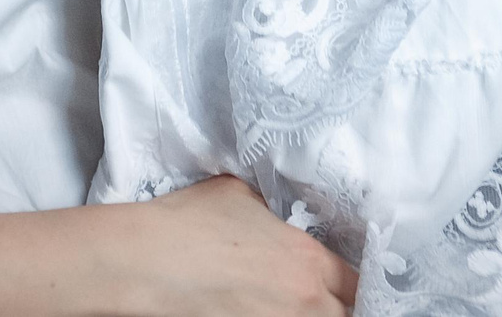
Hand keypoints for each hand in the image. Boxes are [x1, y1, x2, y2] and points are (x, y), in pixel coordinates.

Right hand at [115, 176, 355, 316]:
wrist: (144, 261)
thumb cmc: (187, 224)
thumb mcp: (241, 197)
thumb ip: (272, 213)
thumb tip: (275, 219)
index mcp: (306, 260)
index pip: (358, 283)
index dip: (353, 284)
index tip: (344, 284)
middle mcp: (303, 301)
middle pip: (345, 315)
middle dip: (337, 306)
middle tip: (322, 298)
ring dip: (311, 316)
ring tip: (289, 307)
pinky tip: (263, 314)